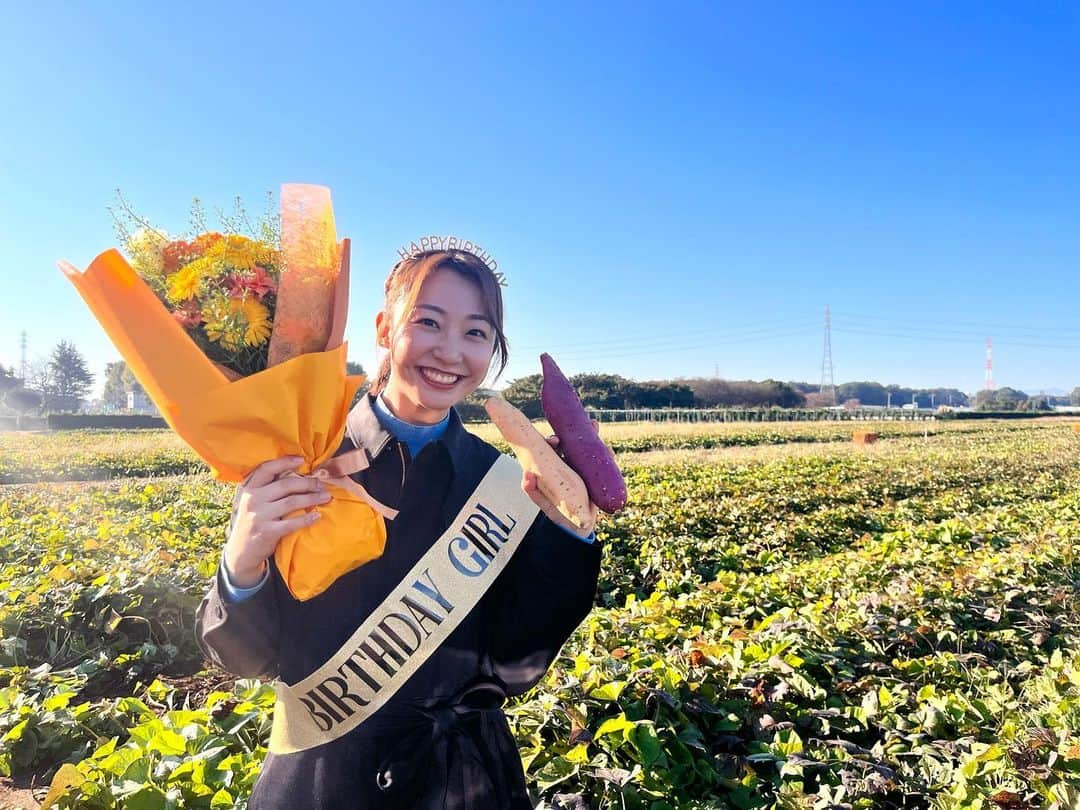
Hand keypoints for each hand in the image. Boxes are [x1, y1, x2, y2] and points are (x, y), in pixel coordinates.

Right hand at [223, 456, 330, 586]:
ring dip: (312, 498)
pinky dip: (306, 519)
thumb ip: (266, 487)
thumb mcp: (252, 501)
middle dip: (307, 483)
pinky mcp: (266, 532)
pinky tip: (317, 516)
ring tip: (326, 497)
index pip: (266, 469)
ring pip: (291, 502)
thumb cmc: (252, 520)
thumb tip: (294, 472)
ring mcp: (259, 516)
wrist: (241, 550)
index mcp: (249, 488)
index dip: (284, 462)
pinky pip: (291, 523)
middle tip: (322, 484)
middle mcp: (252, 499)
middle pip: (285, 485)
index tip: (301, 460)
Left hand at [520, 419, 600, 538]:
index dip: (553, 441)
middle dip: (576, 432)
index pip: (552, 449)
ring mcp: (582, 468)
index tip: (555, 441)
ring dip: (592, 436)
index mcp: (553, 466)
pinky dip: (606, 455)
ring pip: (586, 449)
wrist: (576, 525)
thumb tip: (526, 476)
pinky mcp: (595, 475)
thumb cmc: (556, 511)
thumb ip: (532, 491)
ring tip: (595, 426)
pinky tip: (610, 453)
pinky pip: (600, 462)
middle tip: (580, 426)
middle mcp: (567, 463)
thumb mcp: (543, 502)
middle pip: (571, 443)